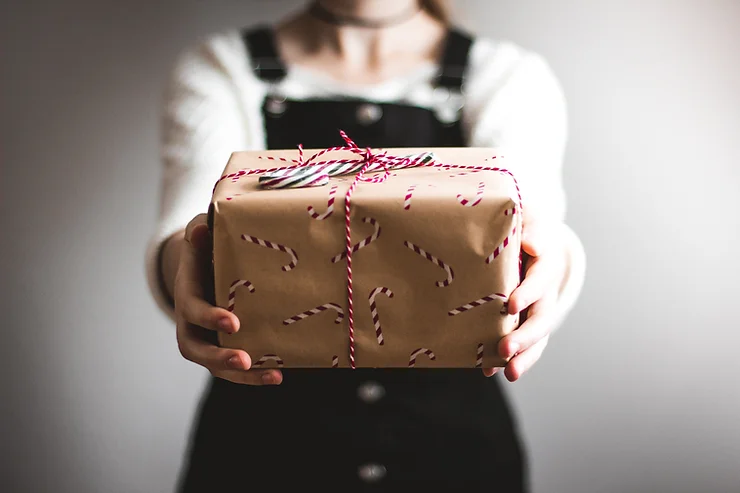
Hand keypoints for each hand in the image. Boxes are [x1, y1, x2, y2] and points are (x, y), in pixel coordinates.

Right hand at [174, 214, 282, 384]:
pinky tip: (279, 374)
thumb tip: (201, 229)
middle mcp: (191, 323)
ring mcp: (206, 338)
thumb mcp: (201, 235)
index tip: (233, 322)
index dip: (210, 317)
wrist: (203, 266)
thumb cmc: (206, 248)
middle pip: (196, 349)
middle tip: (244, 360)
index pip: (193, 310)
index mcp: (187, 294)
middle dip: (219, 357)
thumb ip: (200, 232)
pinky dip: (254, 375)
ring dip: (242, 376)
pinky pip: (234, 368)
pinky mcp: (222, 347)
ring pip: (215, 366)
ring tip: (272, 376)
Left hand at [483, 220, 565, 381]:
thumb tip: (532, 244)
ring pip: (536, 338)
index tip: (511, 304)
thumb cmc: (524, 228)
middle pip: (541, 318)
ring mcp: (538, 310)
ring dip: (524, 357)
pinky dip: (509, 359)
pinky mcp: (526, 322)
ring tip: (509, 374)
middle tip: (505, 349)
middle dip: (524, 336)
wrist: (531, 242)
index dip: (528, 293)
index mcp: (546, 265)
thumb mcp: (529, 221)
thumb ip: (531, 230)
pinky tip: (490, 371)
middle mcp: (546, 292)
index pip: (540, 280)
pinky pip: (523, 345)